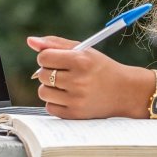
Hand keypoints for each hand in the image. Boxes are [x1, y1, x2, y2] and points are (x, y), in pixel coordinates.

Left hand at [27, 35, 151, 118]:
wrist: (125, 92)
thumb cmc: (101, 68)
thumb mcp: (83, 50)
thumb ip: (55, 43)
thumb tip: (30, 41)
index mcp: (80, 60)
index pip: (44, 58)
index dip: (47, 58)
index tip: (56, 60)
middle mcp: (78, 80)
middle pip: (42, 75)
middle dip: (49, 72)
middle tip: (64, 73)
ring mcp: (77, 99)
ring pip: (43, 92)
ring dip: (50, 88)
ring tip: (67, 85)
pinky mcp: (75, 115)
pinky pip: (50, 107)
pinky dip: (55, 102)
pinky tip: (69, 97)